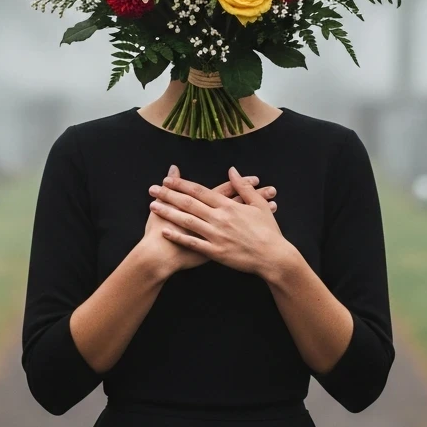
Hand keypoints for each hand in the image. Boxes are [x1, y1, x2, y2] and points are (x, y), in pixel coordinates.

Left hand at [148, 165, 290, 277]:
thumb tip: (232, 170)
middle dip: (169, 195)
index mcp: (229, 206)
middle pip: (189, 203)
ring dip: (168, 212)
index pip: (200, 191)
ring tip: (153, 206)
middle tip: (153, 188)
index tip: (168, 178)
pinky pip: (192, 243)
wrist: (273, 257)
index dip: (182, 184)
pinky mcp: (215, 252)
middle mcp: (220, 218)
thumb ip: (243, 187)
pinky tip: (164, 230)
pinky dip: (177, 236)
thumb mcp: (259, 204)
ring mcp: (216, 235)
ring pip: (187, 221)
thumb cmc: (268, 231)